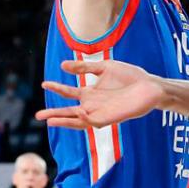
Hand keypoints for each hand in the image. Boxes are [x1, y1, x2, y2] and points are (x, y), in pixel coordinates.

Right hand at [36, 60, 163, 128]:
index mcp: (90, 93)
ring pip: (78, 121)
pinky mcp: (111, 118)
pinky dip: (84, 118)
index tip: (43, 83)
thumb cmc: (129, 77)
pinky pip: (94, 121)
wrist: (150, 86)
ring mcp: (101, 113)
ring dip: (64, 121)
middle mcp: (93, 105)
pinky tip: (77, 111)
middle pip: (69, 112)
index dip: (57, 88)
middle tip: (38, 115)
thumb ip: (84, 68)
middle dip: (54, 114)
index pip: (69, 93)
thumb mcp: (104, 68)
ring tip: (49, 120)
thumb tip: (62, 66)